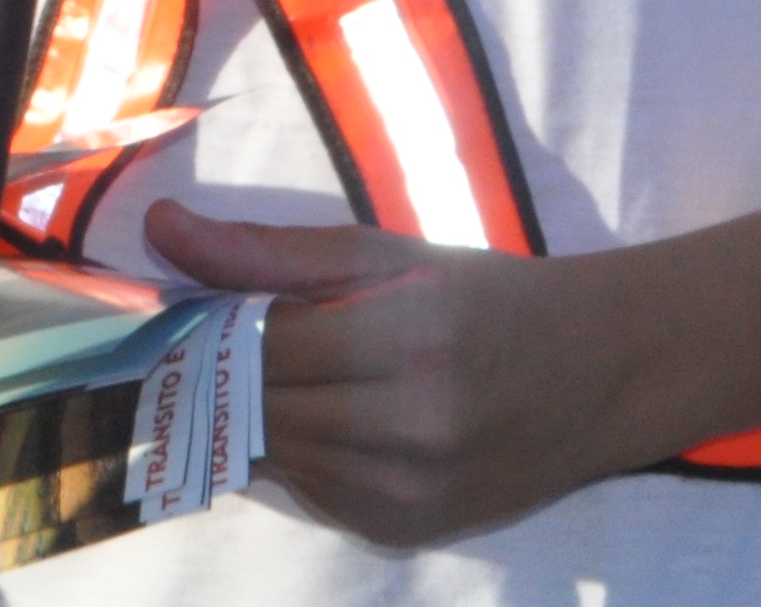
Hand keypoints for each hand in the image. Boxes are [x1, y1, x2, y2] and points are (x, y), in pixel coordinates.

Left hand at [147, 200, 610, 546]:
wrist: (600, 376)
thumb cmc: (485, 298)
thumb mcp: (384, 254)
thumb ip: (266, 251)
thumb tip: (160, 228)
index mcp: (411, 345)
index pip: (259, 346)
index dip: (207, 325)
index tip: (184, 306)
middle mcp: (415, 432)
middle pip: (259, 406)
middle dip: (219, 371)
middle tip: (202, 338)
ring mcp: (414, 494)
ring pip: (275, 456)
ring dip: (253, 415)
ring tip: (264, 373)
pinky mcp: (408, 531)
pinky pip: (309, 493)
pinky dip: (293, 455)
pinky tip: (316, 418)